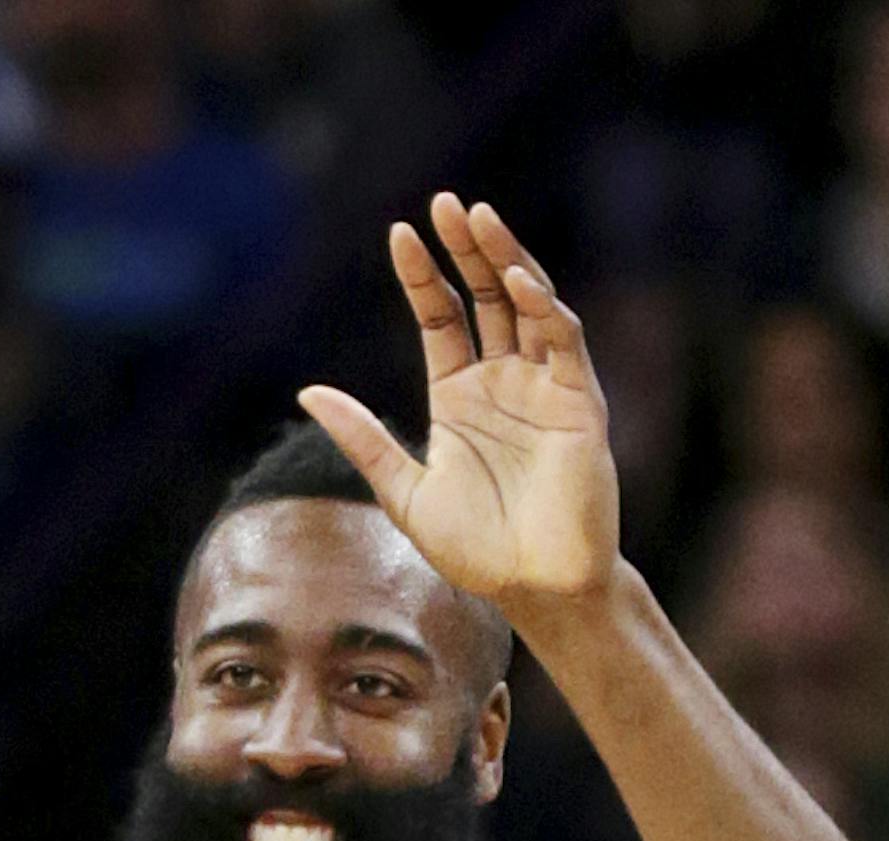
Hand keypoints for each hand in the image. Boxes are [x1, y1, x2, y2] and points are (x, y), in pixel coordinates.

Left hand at [298, 194, 617, 607]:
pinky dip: (543, 309)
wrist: (534, 589)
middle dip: (466, 249)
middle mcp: (504, 381)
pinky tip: (515, 282)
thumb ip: (362, 438)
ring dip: (506, 259)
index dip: (422, 275)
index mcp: (460, 395)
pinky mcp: (581, 403)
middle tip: (444, 204)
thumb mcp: (403, 490)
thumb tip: (307, 391)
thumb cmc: (475, 549)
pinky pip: (563, 342)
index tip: (398, 232)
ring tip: (478, 218)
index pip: (440, 316)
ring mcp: (544, 387)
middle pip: (486, 296)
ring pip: (528, 304)